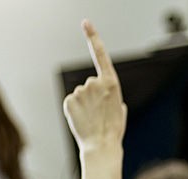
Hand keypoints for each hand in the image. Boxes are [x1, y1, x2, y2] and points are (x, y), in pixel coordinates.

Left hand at [62, 20, 126, 153]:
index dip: (93, 37)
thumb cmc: (113, 130)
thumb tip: (106, 96)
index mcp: (111, 83)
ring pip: (81, 94)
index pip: (100, 55)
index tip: (85, 23)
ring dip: (85, 104)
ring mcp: (80, 91)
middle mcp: (94, 83)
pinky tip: (82, 120)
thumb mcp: (119, 109)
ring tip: (92, 119)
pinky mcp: (68, 100)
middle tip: (100, 113)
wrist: (101, 147)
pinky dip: (75, 110)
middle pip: (91, 83)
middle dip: (94, 96)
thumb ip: (111, 96)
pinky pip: (71, 101)